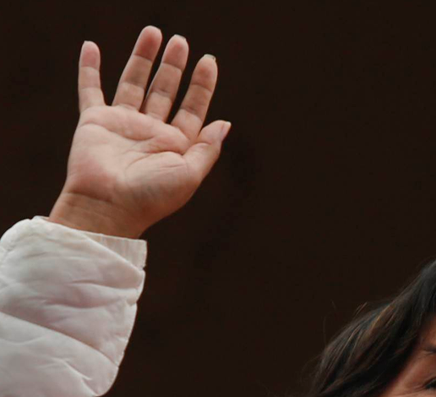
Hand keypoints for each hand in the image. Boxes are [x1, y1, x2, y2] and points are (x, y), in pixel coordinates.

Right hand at [47, 27, 227, 239]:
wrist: (108, 206)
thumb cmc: (151, 196)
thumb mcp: (189, 174)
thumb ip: (207, 149)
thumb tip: (225, 123)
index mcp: (176, 145)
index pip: (193, 108)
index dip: (202, 84)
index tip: (209, 61)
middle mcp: (151, 132)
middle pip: (165, 90)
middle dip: (174, 66)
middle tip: (181, 40)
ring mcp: (122, 124)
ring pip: (133, 82)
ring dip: (142, 57)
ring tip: (153, 32)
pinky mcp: (95, 121)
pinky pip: (90, 89)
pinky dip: (89, 68)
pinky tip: (92, 47)